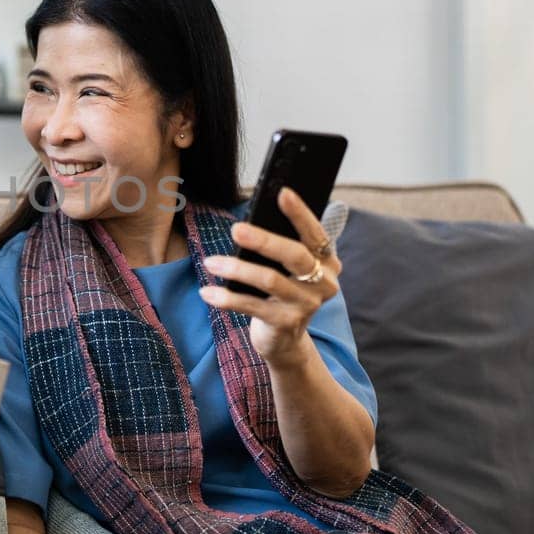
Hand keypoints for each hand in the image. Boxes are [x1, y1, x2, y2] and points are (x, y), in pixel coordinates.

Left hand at [198, 187, 341, 365]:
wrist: (285, 341)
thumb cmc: (281, 293)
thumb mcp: (287, 270)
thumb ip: (279, 249)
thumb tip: (248, 224)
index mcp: (326, 262)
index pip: (315, 233)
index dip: (300, 213)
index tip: (282, 192)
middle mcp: (323, 283)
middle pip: (294, 255)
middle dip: (264, 240)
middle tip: (236, 229)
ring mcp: (306, 305)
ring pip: (270, 280)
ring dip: (236, 269)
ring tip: (210, 262)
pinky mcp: (286, 324)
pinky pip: (252, 306)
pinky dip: (227, 299)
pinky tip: (207, 293)